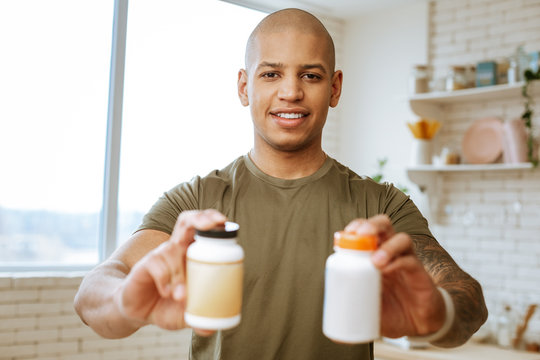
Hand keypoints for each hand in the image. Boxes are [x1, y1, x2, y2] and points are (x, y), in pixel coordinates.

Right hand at [114, 209, 225, 334]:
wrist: (137, 312)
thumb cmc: (166, 305)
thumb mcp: (185, 313)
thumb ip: (199, 318)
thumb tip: (211, 328)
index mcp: (190, 254)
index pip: (202, 229)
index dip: (212, 221)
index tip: (225, 223)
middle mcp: (176, 249)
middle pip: (187, 222)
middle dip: (200, 218)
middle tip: (211, 224)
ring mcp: (160, 255)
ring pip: (173, 251)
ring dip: (180, 273)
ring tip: (180, 296)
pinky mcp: (145, 265)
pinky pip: (157, 265)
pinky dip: (165, 279)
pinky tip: (167, 292)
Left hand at [345, 215, 445, 337]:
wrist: (417, 325)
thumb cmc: (390, 309)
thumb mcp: (367, 303)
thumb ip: (354, 299)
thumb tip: (331, 313)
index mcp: (374, 254)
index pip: (366, 231)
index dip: (355, 228)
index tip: (341, 237)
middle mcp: (391, 252)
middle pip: (384, 226)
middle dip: (372, 225)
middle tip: (361, 234)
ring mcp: (407, 260)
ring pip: (402, 239)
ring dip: (387, 246)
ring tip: (375, 261)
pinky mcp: (420, 274)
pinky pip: (410, 261)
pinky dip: (398, 262)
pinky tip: (387, 270)